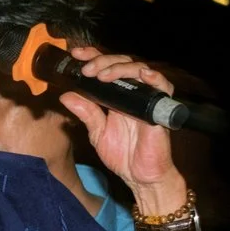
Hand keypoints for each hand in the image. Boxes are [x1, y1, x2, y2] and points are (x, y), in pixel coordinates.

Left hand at [60, 45, 182, 201]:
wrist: (139, 175)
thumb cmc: (123, 154)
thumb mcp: (97, 132)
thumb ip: (85, 112)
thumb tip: (66, 95)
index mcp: (117, 96)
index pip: (106, 68)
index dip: (93, 57)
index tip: (75, 55)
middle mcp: (133, 93)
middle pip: (122, 64)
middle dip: (102, 61)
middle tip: (86, 68)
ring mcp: (147, 98)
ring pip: (139, 69)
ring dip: (119, 68)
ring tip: (101, 75)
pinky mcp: (160, 108)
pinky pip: (162, 87)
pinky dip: (153, 77)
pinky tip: (141, 74)